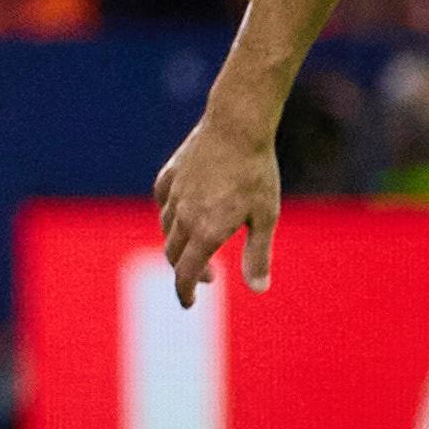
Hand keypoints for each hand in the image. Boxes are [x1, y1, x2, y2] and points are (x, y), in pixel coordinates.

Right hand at [154, 112, 281, 307]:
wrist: (237, 125)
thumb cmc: (256, 172)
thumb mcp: (266, 217)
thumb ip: (258, 255)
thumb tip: (259, 289)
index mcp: (205, 232)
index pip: (185, 274)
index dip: (185, 293)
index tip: (189, 303)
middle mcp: (183, 217)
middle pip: (173, 255)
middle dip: (187, 271)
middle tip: (207, 276)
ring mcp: (174, 195)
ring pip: (167, 229)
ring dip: (179, 245)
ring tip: (197, 245)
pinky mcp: (170, 175)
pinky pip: (162, 203)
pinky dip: (168, 216)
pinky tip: (179, 214)